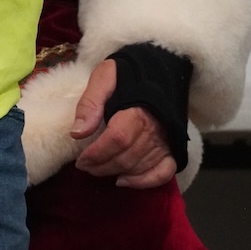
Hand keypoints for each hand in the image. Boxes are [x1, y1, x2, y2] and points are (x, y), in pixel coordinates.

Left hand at [71, 60, 176, 187]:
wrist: (159, 68)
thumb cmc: (127, 73)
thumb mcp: (104, 77)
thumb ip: (90, 102)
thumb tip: (77, 133)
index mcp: (137, 109)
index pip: (118, 139)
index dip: (98, 153)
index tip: (80, 160)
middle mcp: (155, 129)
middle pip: (127, 157)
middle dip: (102, 166)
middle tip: (84, 166)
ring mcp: (166, 141)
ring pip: (140, 166)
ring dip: (116, 173)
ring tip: (97, 170)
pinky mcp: (173, 149)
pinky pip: (163, 173)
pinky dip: (144, 182)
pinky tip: (125, 181)